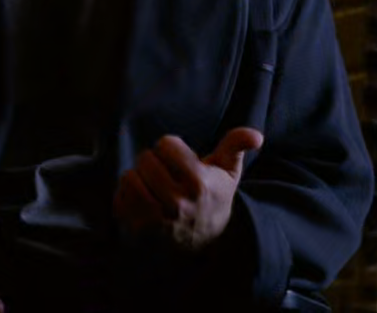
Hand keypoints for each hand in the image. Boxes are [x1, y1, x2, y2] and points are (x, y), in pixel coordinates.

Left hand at [113, 127, 263, 251]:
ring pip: (129, 178)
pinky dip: (126, 194)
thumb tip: (257, 136)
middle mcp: (178, 203)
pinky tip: (141, 197)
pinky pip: (119, 198)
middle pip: (145, 159)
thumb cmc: (214, 196)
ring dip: (137, 175)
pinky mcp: (139, 232)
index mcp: (199, 183)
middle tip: (163, 170)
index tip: (177, 158)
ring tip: (150, 182)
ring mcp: (156, 220)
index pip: (166, 144)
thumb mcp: (228, 171)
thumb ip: (238, 145)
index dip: (170, 147)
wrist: (205, 241)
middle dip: (153, 160)